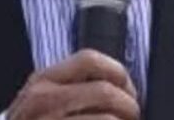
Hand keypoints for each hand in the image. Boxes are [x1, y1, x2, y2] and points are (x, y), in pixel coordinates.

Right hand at [6, 50, 139, 119]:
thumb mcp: (42, 100)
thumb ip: (72, 87)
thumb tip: (121, 85)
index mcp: (42, 80)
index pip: (90, 59)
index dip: (118, 73)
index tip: (127, 90)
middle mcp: (43, 100)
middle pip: (105, 91)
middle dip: (129, 107)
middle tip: (131, 117)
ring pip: (108, 119)